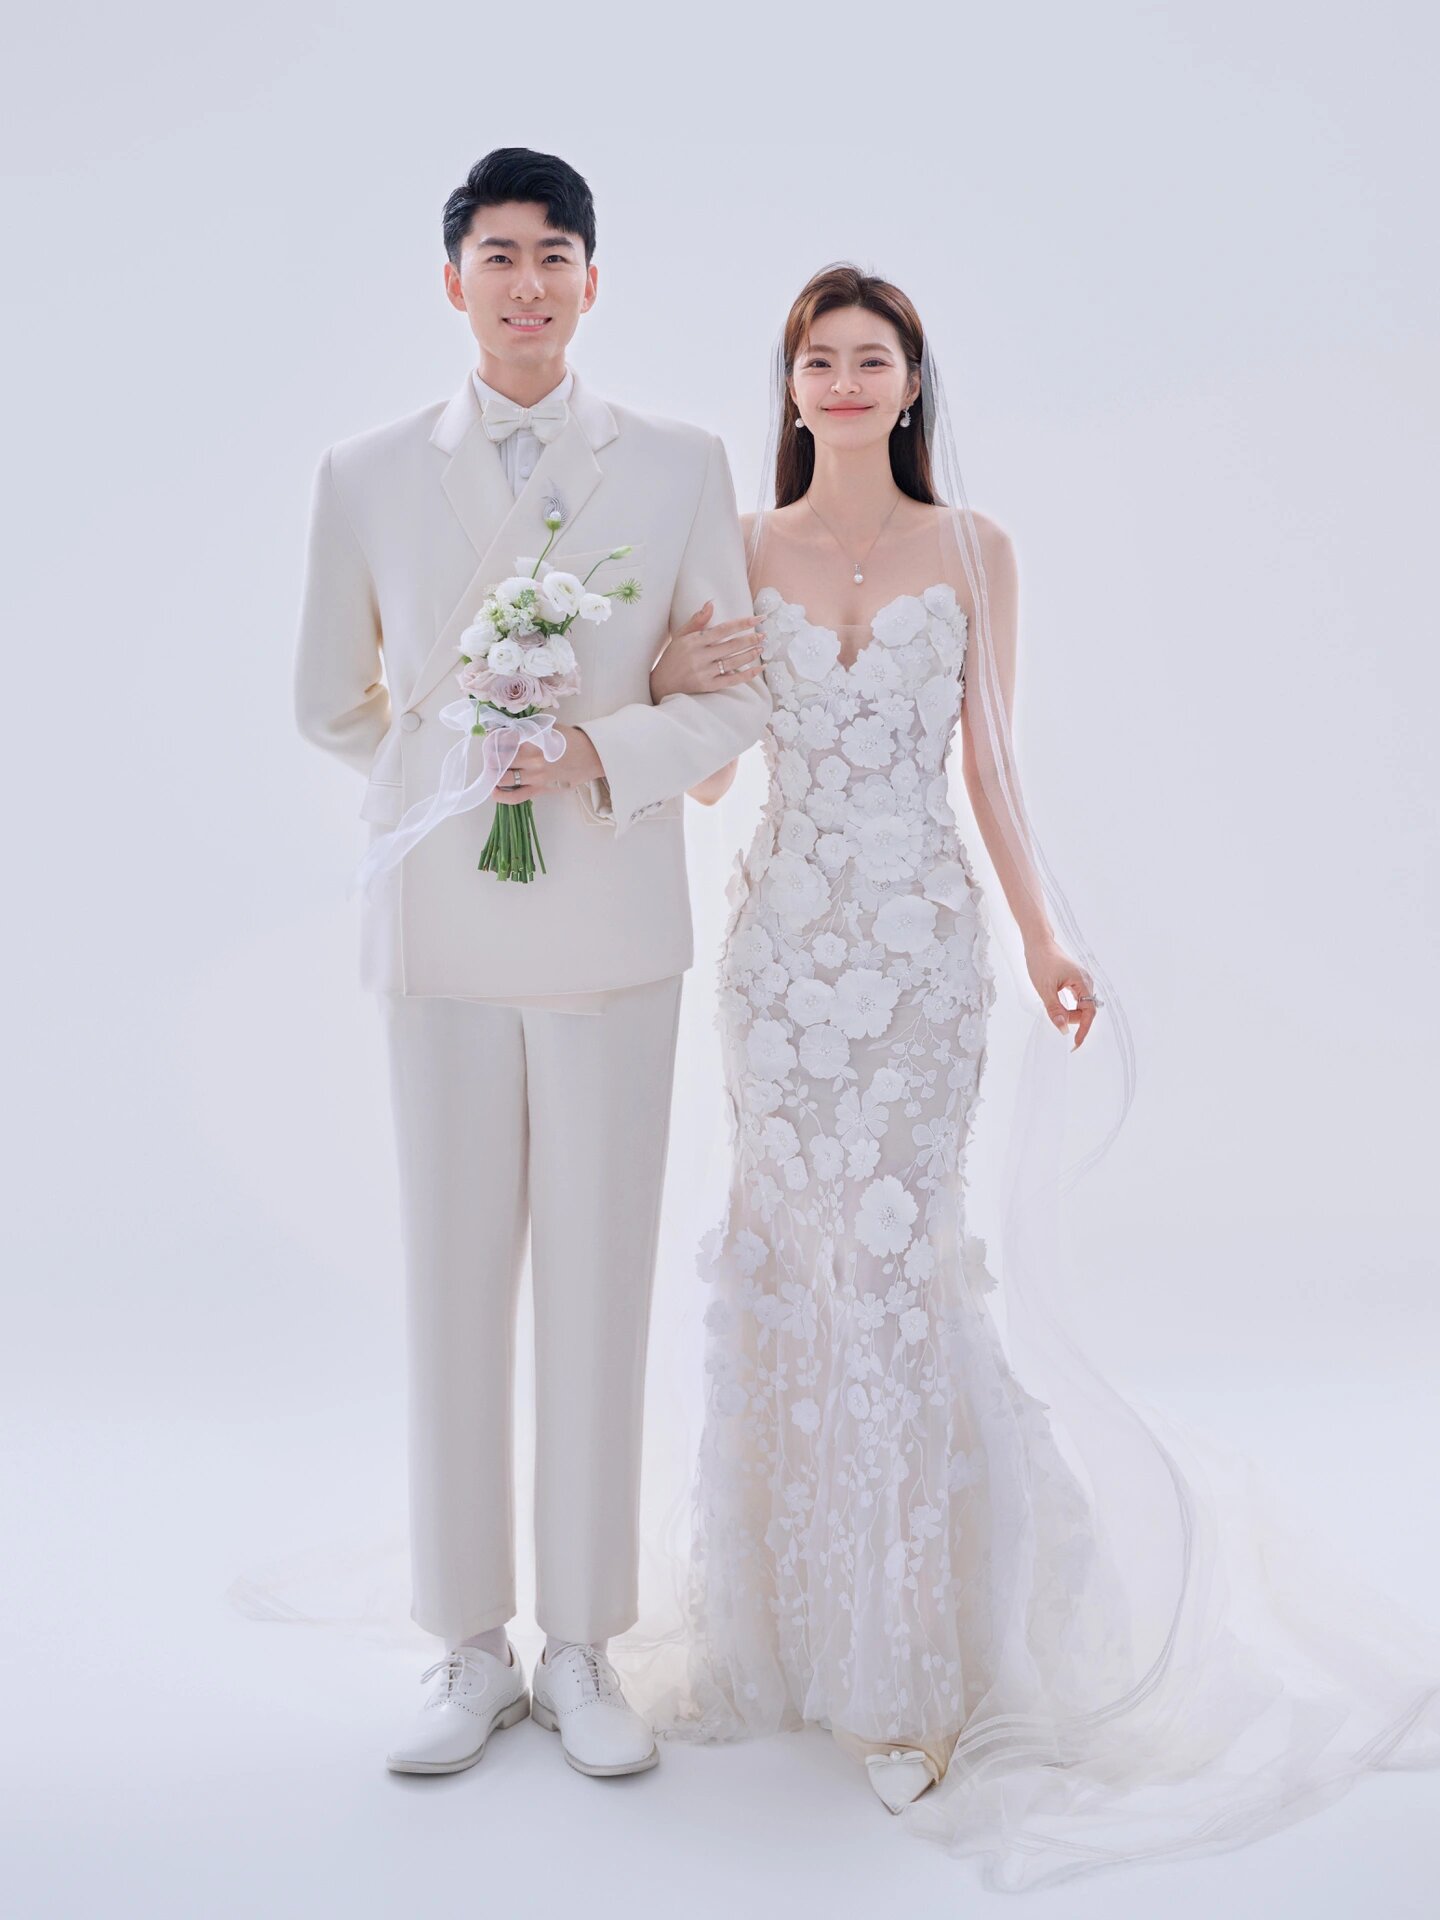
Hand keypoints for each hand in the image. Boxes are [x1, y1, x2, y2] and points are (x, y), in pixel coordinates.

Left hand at [493, 724, 603, 803]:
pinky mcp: (539, 790)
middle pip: (499, 759)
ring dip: (493, 773)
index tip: (490, 737)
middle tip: (489, 754)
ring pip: (503, 778)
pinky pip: (516, 796)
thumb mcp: (550, 728)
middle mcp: (532, 760)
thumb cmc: (572, 740)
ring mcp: (535, 777)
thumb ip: (529, 729)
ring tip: (491, 769)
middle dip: (490, 756)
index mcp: (534, 741)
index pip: (504, 739)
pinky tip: (494, 790)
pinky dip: (502, 795)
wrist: (592, 757)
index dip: (492, 738)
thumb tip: (507, 729)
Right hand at [650, 601, 765, 700]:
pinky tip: (758, 669)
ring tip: (761, 648)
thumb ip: (697, 620)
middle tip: (763, 635)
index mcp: (694, 641)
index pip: (723, 629)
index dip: (742, 623)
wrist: (661, 684)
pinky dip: (747, 675)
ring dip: (750, 654)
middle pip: (731, 646)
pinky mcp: (708, 686)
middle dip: (750, 639)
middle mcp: (700, 656)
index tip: (758, 618)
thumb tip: (711, 603)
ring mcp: (704, 672)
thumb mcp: (681, 636)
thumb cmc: (672, 657)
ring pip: (733, 662)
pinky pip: (731, 680)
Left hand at [1025, 937, 1100, 1049]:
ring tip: (1051, 1004)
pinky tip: (1056, 1004)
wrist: (1038, 943)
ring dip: (1067, 1012)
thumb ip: (1055, 1010)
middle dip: (1071, 1018)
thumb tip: (1063, 1029)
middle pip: (1085, 1010)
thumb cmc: (1041, 961)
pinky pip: (1075, 999)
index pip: (1089, 1012)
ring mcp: (1081, 981)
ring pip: (1079, 1006)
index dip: (1083, 1030)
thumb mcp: (1045, 989)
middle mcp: (1086, 981)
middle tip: (1053, 1017)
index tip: (1075, 1044)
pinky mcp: (1075, 981)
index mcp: (1083, 982)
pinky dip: (1066, 1005)